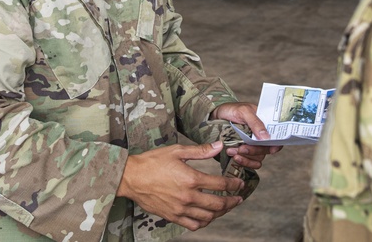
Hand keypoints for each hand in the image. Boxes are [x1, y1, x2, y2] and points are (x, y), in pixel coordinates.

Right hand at [118, 141, 244, 230]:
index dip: (234, 184)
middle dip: (232, 201)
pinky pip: (193, 225)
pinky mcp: (172, 216)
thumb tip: (219, 146)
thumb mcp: (177, 151)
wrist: (131, 178)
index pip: (220, 184)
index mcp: (191, 178)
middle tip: (239, 198)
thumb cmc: (152, 162)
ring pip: (208, 217)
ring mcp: (180, 209)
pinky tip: (207, 216)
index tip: (240, 183)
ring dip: (220, 213)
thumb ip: (201, 150)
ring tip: (226, 207)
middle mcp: (188, 197)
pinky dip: (204, 222)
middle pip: (218, 204)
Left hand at [210, 102, 282, 169]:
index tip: (271, 149)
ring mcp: (252, 146)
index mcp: (264, 125)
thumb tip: (267, 137)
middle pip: (266, 150)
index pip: (277, 137)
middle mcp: (260, 137)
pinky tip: (234, 157)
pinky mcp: (243, 153)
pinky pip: (250, 163)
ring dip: (246, 158)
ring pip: (258, 158)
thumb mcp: (243, 111)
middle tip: (241, 148)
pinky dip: (244, 163)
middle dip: (254, 151)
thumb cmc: (231, 110)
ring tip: (232, 151)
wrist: (214, 116)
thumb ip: (256, 123)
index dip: (277, 144)